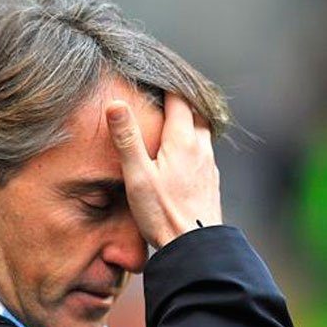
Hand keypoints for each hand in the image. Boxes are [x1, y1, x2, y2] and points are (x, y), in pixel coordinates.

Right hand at [106, 93, 221, 248]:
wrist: (193, 246)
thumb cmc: (162, 212)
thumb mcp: (137, 176)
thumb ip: (127, 139)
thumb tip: (115, 104)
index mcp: (182, 141)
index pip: (180, 99)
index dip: (168, 86)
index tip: (155, 79)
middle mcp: (200, 148)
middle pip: (195, 112)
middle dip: (180, 101)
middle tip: (163, 96)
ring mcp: (208, 165)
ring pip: (202, 132)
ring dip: (189, 122)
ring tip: (171, 122)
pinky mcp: (210, 181)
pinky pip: (204, 152)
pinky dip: (193, 143)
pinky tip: (182, 155)